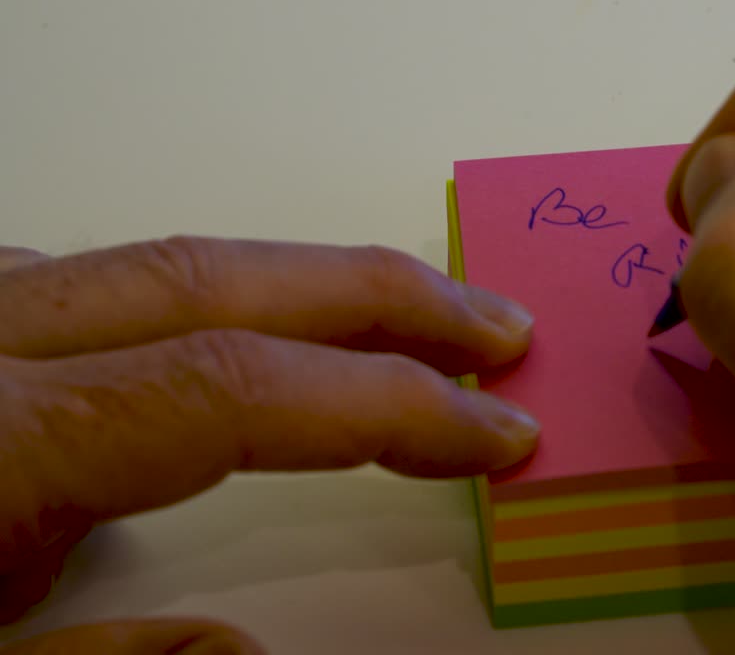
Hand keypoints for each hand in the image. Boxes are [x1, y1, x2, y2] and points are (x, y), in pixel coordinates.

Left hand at [0, 237, 539, 650]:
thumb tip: (241, 650)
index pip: (237, 390)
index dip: (390, 404)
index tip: (496, 429)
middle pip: (219, 282)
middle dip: (381, 297)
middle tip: (497, 326)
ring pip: (159, 262)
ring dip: (300, 284)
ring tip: (401, 320)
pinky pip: (93, 281)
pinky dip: (198, 298)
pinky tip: (238, 328)